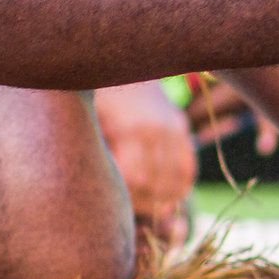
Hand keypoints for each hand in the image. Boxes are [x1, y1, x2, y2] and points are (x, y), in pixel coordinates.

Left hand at [94, 81, 197, 255]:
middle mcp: (155, 130)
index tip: (119, 206)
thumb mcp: (91, 123)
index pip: (135, 180)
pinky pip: (187, 165)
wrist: (121, 66)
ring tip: (152, 209)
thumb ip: (98, 155)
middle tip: (133, 212)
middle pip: (155, 183)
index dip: (128, 199)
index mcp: (129, 131)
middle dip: (145, 204)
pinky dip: (181, 185)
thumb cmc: (97, 101)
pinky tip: (170, 196)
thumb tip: (100, 194)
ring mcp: (171, 128)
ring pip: (175, 178)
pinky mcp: (180, 125)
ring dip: (165, 199)